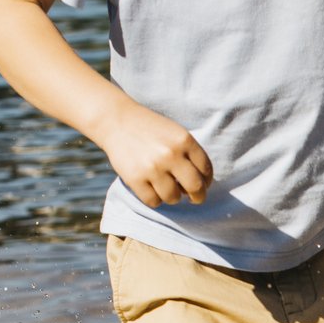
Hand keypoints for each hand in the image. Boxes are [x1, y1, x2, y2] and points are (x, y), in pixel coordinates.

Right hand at [89, 99, 212, 207]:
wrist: (116, 120)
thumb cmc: (150, 129)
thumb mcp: (175, 133)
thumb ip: (190, 154)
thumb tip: (201, 185)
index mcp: (184, 140)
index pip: (206, 170)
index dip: (206, 181)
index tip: (202, 184)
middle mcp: (170, 154)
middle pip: (196, 187)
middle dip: (198, 196)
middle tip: (194, 198)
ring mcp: (152, 167)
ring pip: (174, 197)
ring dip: (173, 196)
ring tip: (167, 187)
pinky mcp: (135, 179)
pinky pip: (153, 201)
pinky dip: (155, 199)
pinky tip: (152, 189)